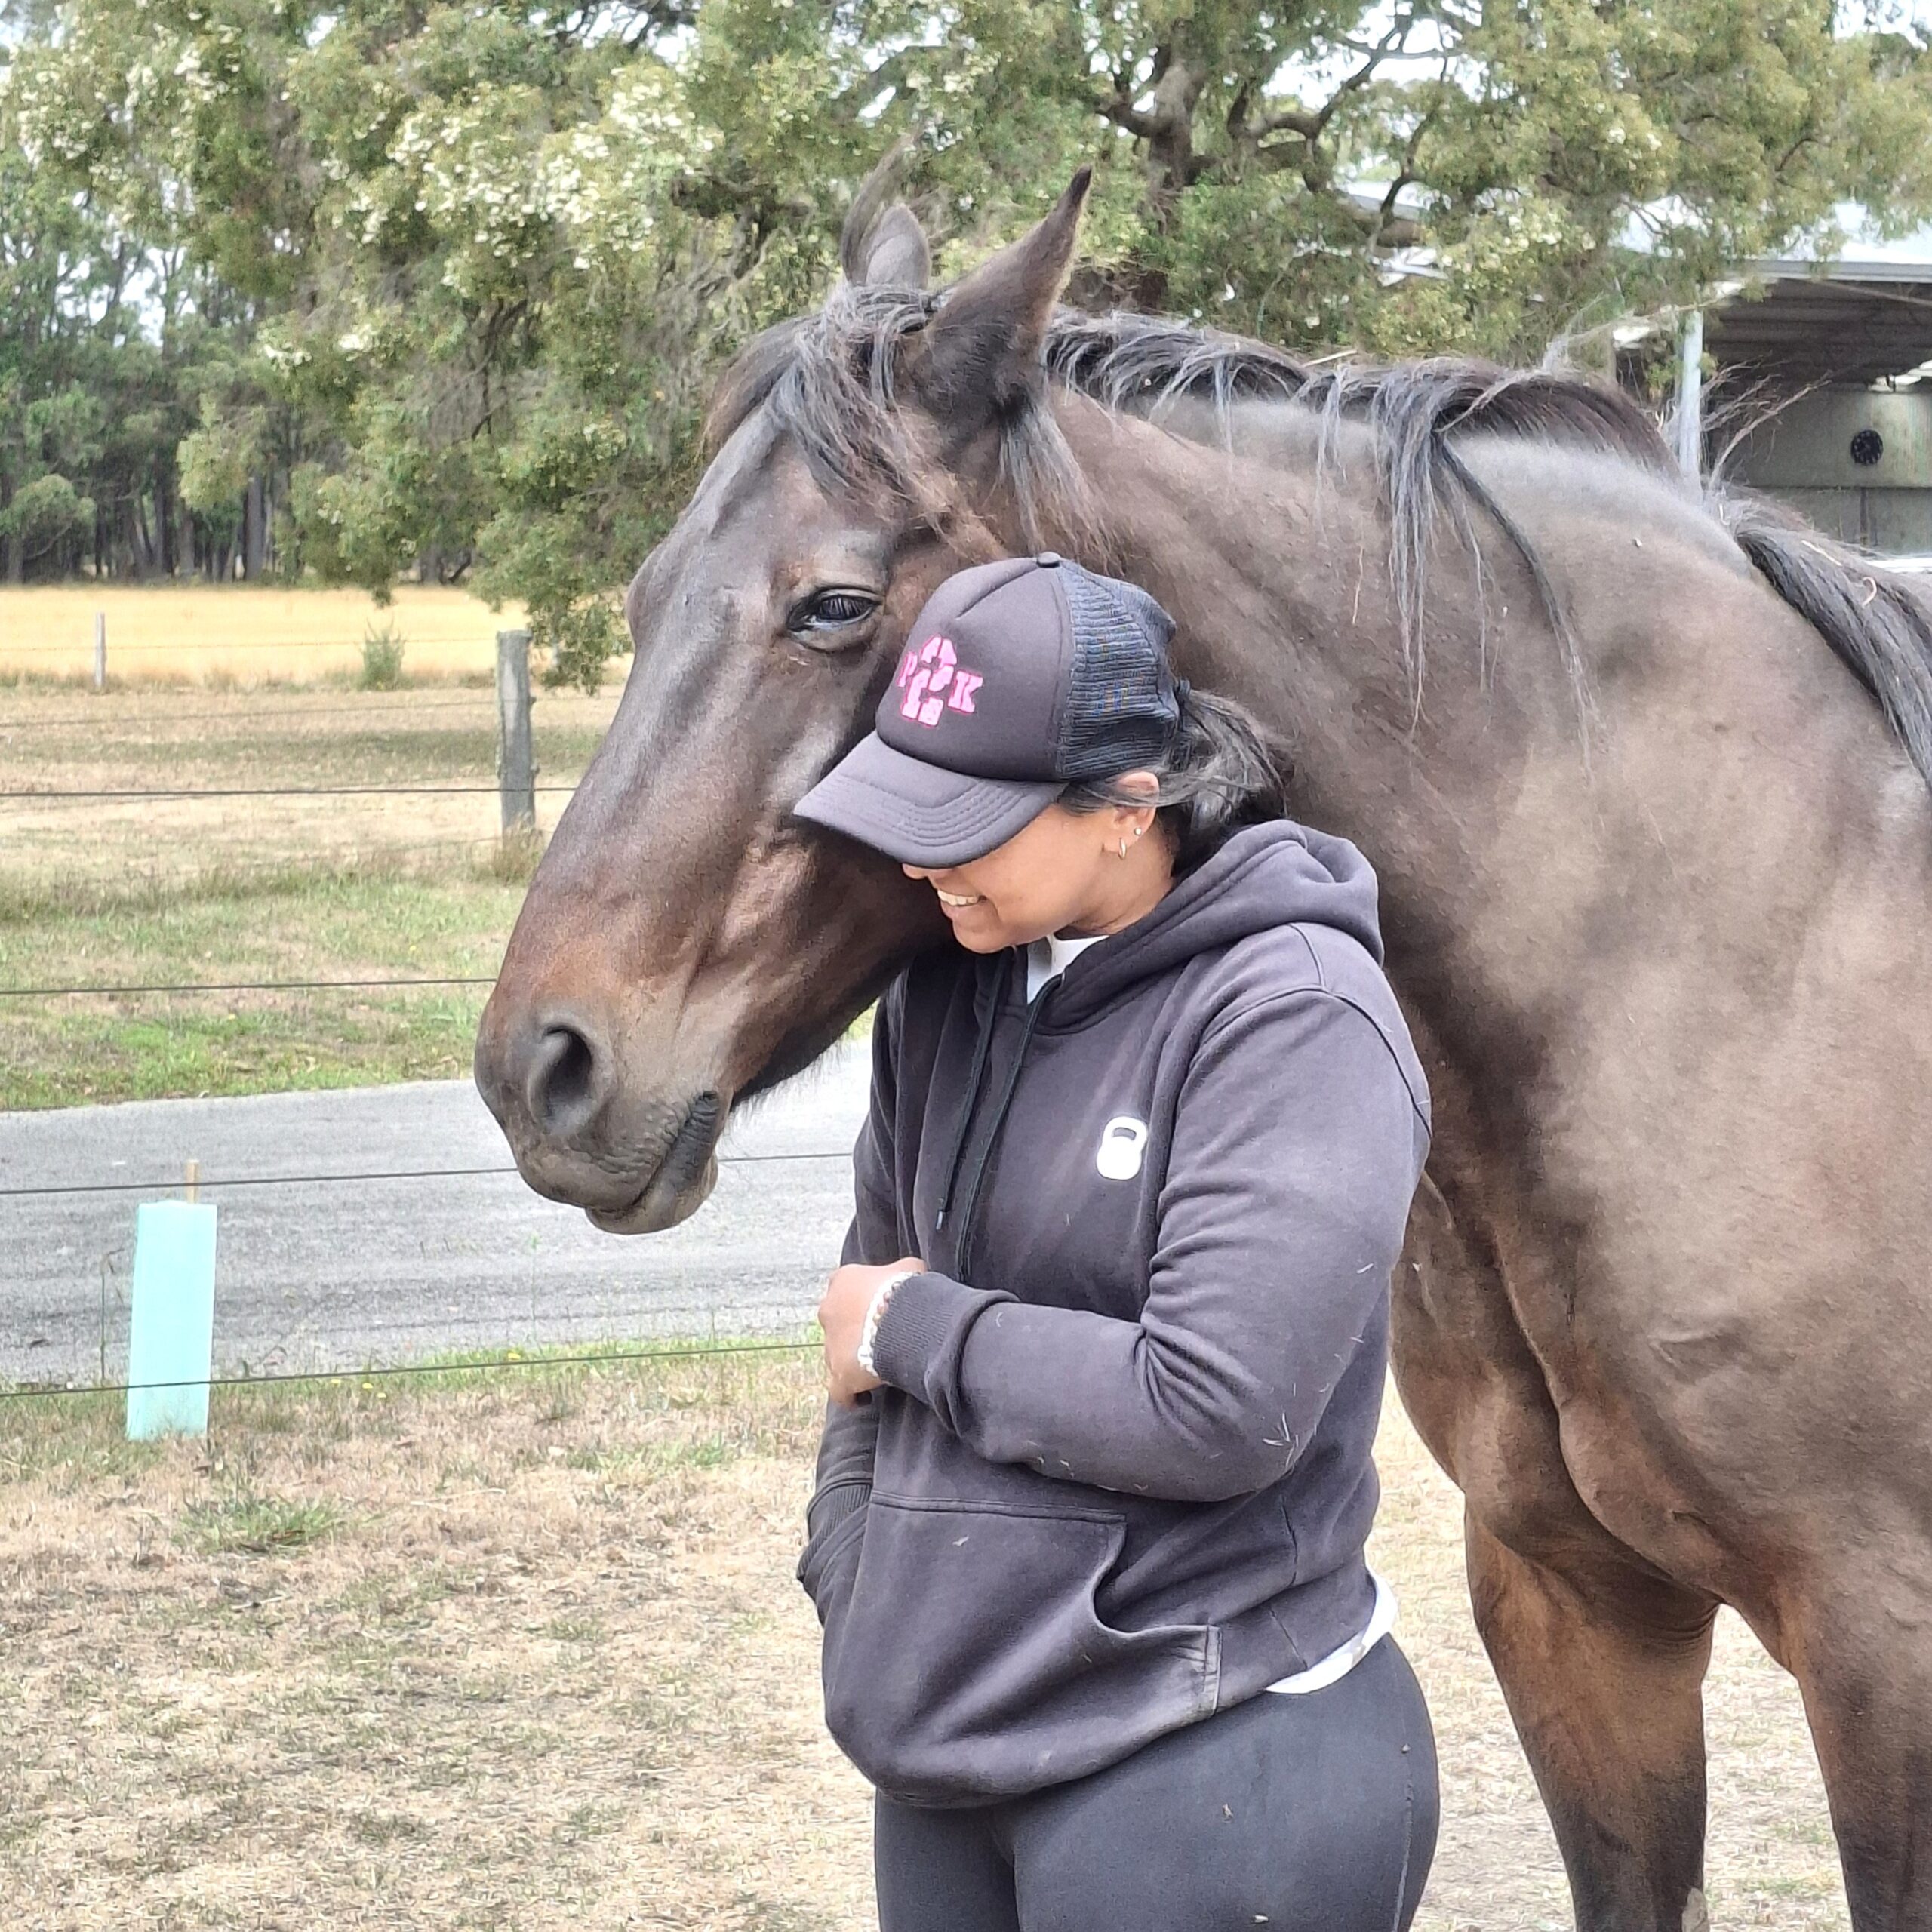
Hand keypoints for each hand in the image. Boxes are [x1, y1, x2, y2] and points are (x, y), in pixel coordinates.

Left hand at [819, 1257, 924, 1408]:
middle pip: (837, 1323)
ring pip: (835, 1356)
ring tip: (875, 1370)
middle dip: (853, 1332)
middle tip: (879, 1341)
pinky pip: (839, 1391)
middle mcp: (829, 1309)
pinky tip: (863, 1400)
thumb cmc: (908, 1289)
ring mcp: (831, 1343)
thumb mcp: (909, 1268)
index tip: (879, 1312)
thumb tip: (905, 1278)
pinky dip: (849, 1396)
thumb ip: (898, 1272)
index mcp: (843, 1280)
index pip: (845, 1290)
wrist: (906, 1320)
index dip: (861, 1302)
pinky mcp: (838, 1373)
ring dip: (851, 1362)